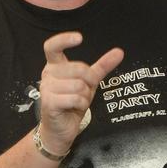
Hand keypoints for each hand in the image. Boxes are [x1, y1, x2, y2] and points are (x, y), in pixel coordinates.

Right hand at [37, 32, 123, 151]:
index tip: (79, 38)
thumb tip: (119, 52)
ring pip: (79, 85)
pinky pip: (75, 98)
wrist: (60, 129)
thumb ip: (102, 66)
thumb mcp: (89, 83)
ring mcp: (46, 89)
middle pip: (78, 68)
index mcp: (54, 66)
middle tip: (84, 91)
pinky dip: (81, 104)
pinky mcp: (49, 103)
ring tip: (77, 101)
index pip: (52, 46)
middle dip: (89, 81)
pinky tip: (75, 108)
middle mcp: (48, 74)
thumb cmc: (72, 103)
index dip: (64, 39)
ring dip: (84, 96)